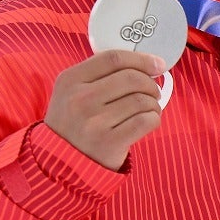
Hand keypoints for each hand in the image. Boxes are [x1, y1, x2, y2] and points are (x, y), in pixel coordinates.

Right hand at [45, 51, 165, 169]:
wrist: (60, 161)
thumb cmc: (75, 121)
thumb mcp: (74, 91)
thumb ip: (104, 74)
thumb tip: (152, 64)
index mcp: (70, 79)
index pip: (114, 58)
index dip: (142, 59)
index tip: (158, 64)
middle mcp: (80, 99)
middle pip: (132, 78)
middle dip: (151, 84)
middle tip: (153, 93)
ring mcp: (94, 122)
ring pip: (141, 100)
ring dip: (153, 104)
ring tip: (148, 109)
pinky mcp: (109, 142)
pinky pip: (145, 121)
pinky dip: (154, 118)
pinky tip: (147, 121)